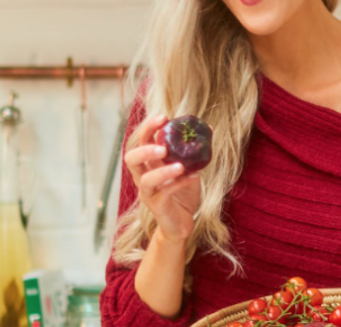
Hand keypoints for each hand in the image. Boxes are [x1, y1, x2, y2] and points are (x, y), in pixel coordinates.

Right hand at [124, 114, 201, 241]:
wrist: (182, 222)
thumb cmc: (183, 192)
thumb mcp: (189, 167)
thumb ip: (194, 150)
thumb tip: (209, 128)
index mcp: (149, 163)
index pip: (141, 141)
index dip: (148, 128)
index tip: (164, 117)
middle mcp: (143, 176)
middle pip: (131, 159)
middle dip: (145, 150)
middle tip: (163, 147)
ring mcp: (148, 192)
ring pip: (146, 180)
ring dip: (162, 171)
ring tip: (180, 165)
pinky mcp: (157, 206)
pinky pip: (164, 193)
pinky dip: (179, 183)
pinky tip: (193, 177)